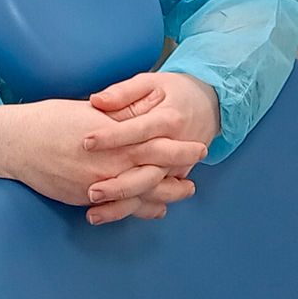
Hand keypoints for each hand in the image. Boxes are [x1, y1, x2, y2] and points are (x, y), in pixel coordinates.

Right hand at [0, 97, 206, 226]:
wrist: (16, 143)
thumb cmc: (50, 119)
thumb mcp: (91, 111)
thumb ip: (118, 118)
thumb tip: (141, 117)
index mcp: (114, 137)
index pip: (157, 143)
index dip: (179, 147)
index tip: (197, 146)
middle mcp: (110, 164)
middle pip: (155, 174)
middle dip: (178, 176)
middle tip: (195, 178)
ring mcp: (98, 185)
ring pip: (141, 195)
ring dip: (165, 196)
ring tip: (182, 193)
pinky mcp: (86, 199)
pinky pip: (120, 208)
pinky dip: (140, 209)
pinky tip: (154, 209)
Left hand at [82, 72, 222, 220]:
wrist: (211, 104)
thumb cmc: (176, 91)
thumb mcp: (151, 82)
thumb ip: (123, 93)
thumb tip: (96, 101)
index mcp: (168, 119)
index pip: (137, 130)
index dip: (112, 136)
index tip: (86, 142)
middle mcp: (176, 147)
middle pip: (147, 171)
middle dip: (119, 184)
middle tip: (91, 191)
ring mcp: (178, 166)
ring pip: (150, 191)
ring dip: (123, 205)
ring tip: (94, 213)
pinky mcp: (176, 176)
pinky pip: (156, 198)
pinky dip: (134, 210)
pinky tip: (111, 216)